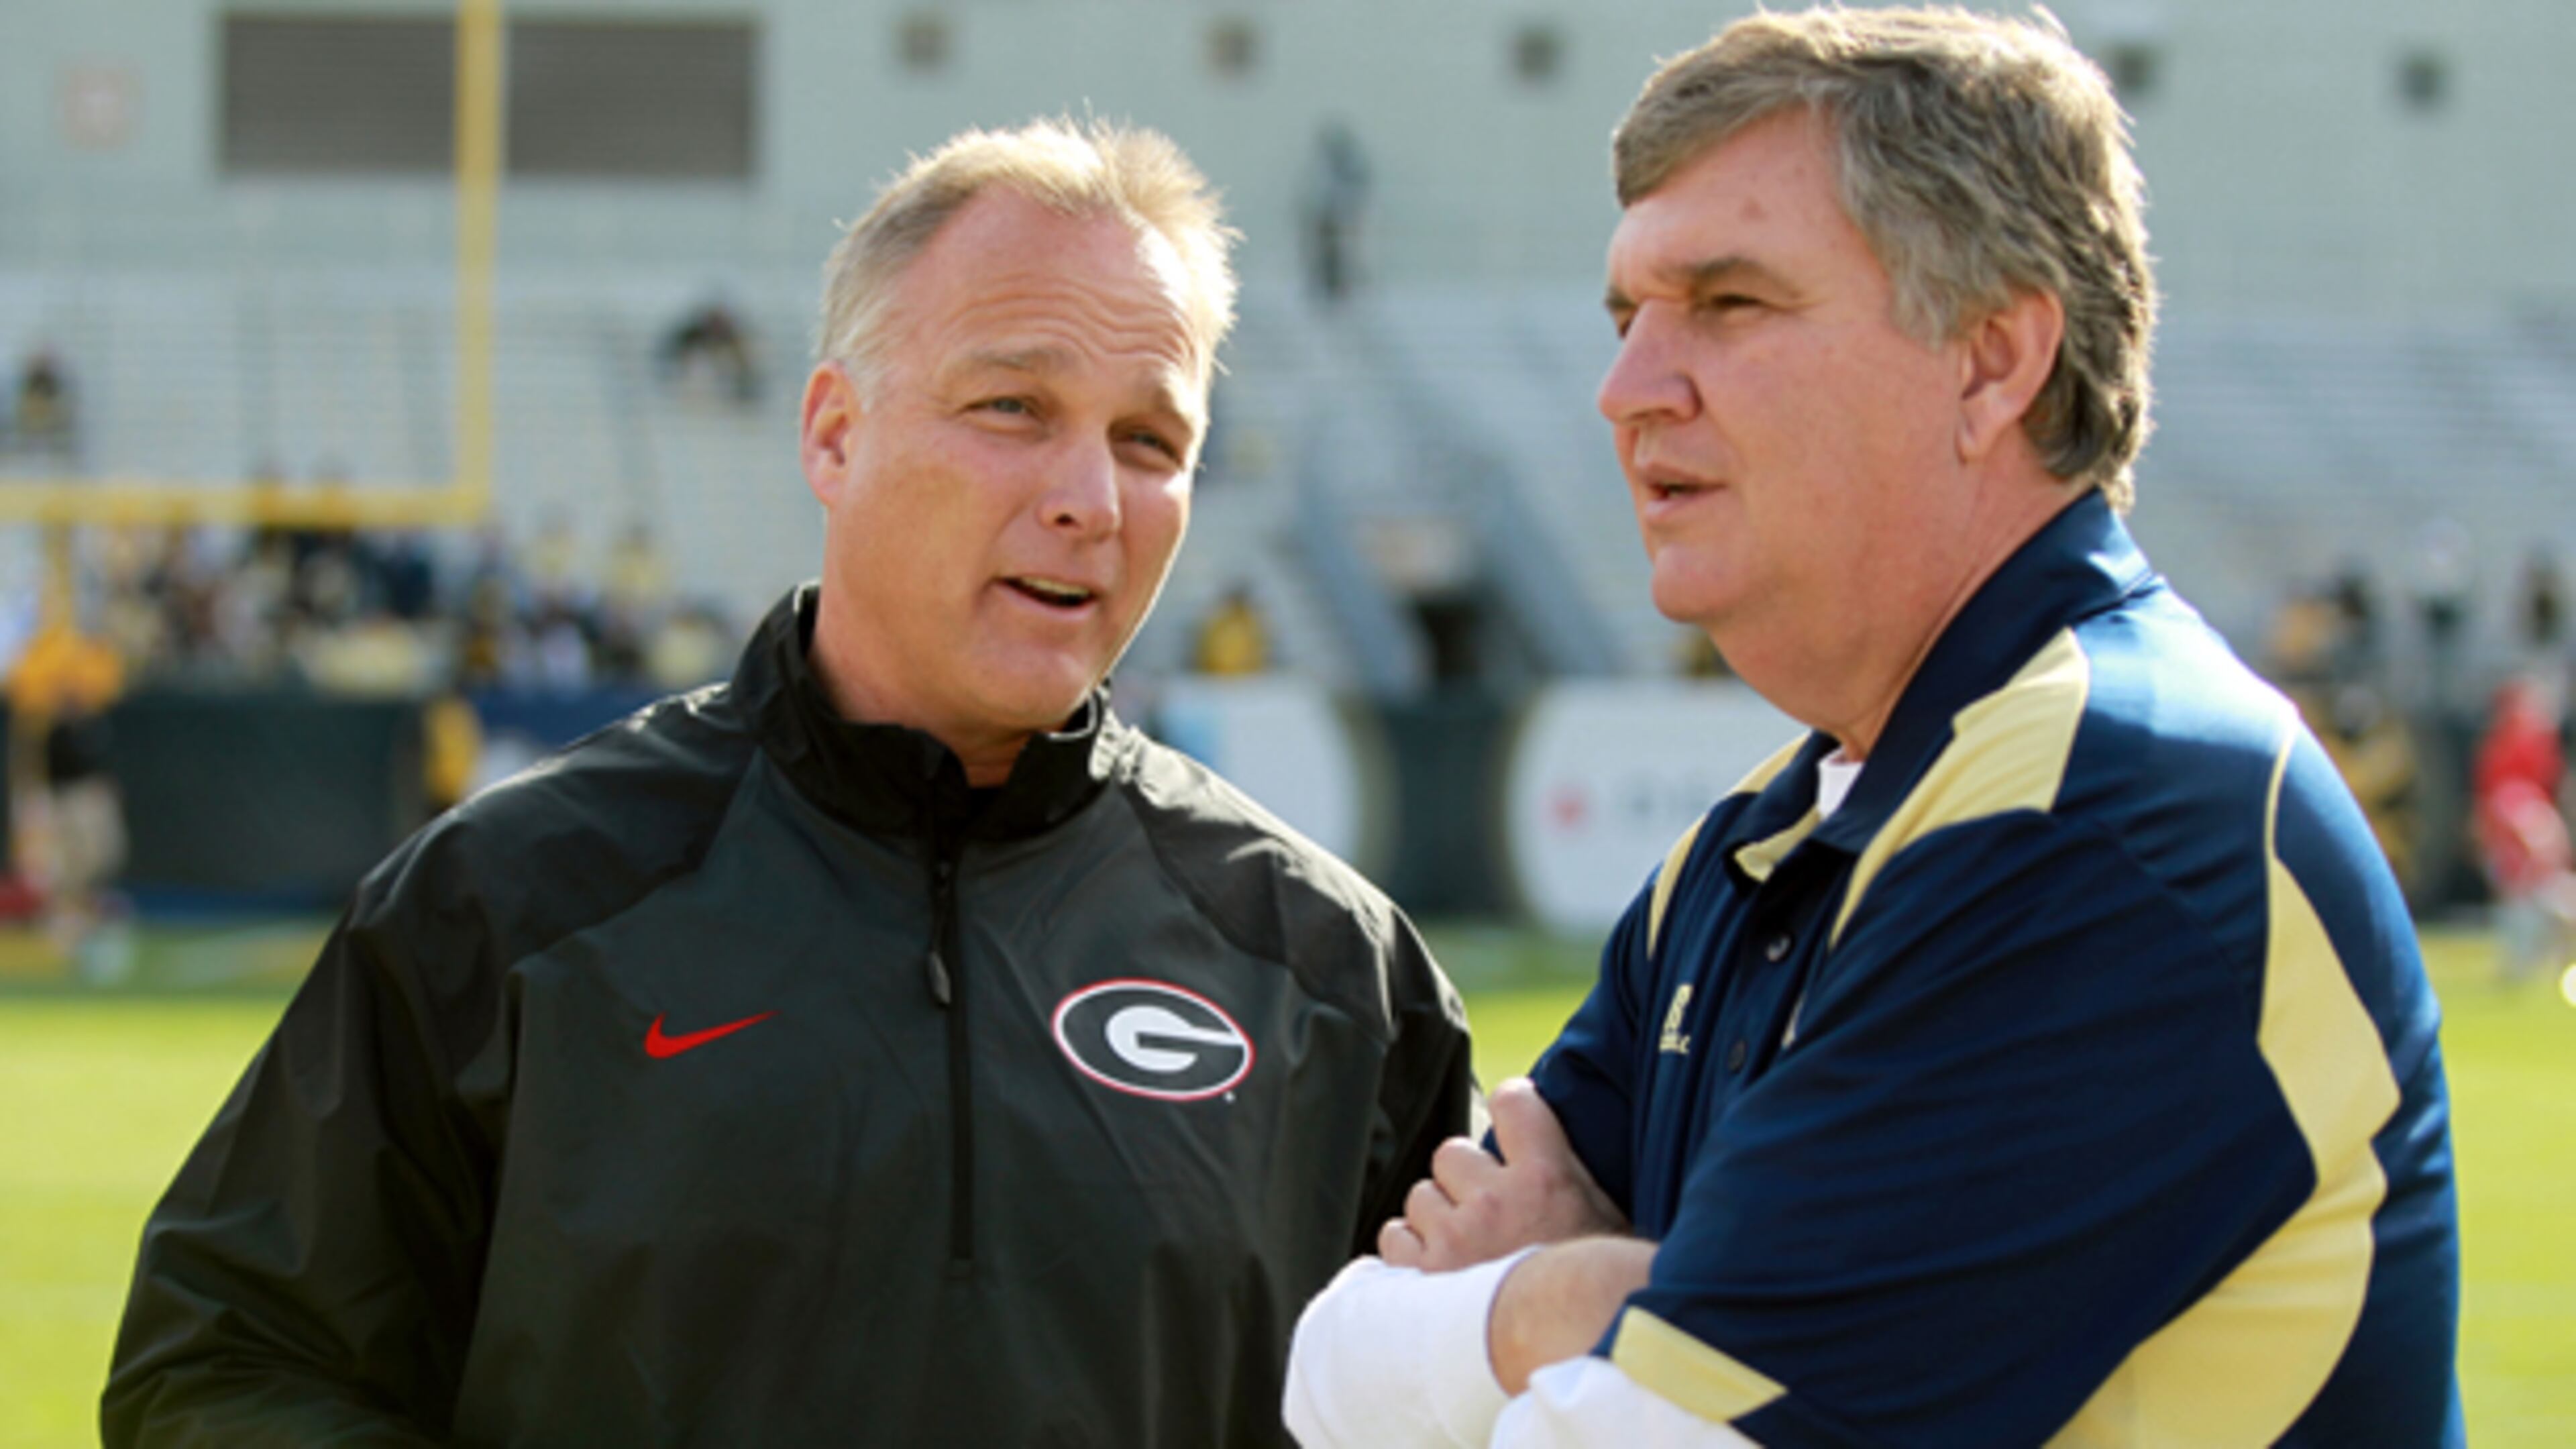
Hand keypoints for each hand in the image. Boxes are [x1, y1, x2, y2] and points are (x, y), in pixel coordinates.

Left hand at [1379, 1077, 1627, 1270]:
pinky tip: (1438, 1269)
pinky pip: (1395, 1237)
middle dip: (1464, 1180)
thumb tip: (1552, 1148)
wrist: (1573, 1350)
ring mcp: (1455, 1236)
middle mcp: (1495, 1199)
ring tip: (1467, 1250)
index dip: (1510, 1109)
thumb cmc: (1597, 1292)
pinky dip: (1410, 1251)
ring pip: (1420, 1197)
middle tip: (1487, 1213)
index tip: (1510, 1126)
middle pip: (1451, 1154)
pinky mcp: (1423, 1272)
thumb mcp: (1603, 1221)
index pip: (1513, 1101)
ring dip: (1437, 1218)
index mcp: (1545, 1178)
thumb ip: (1569, 1177)